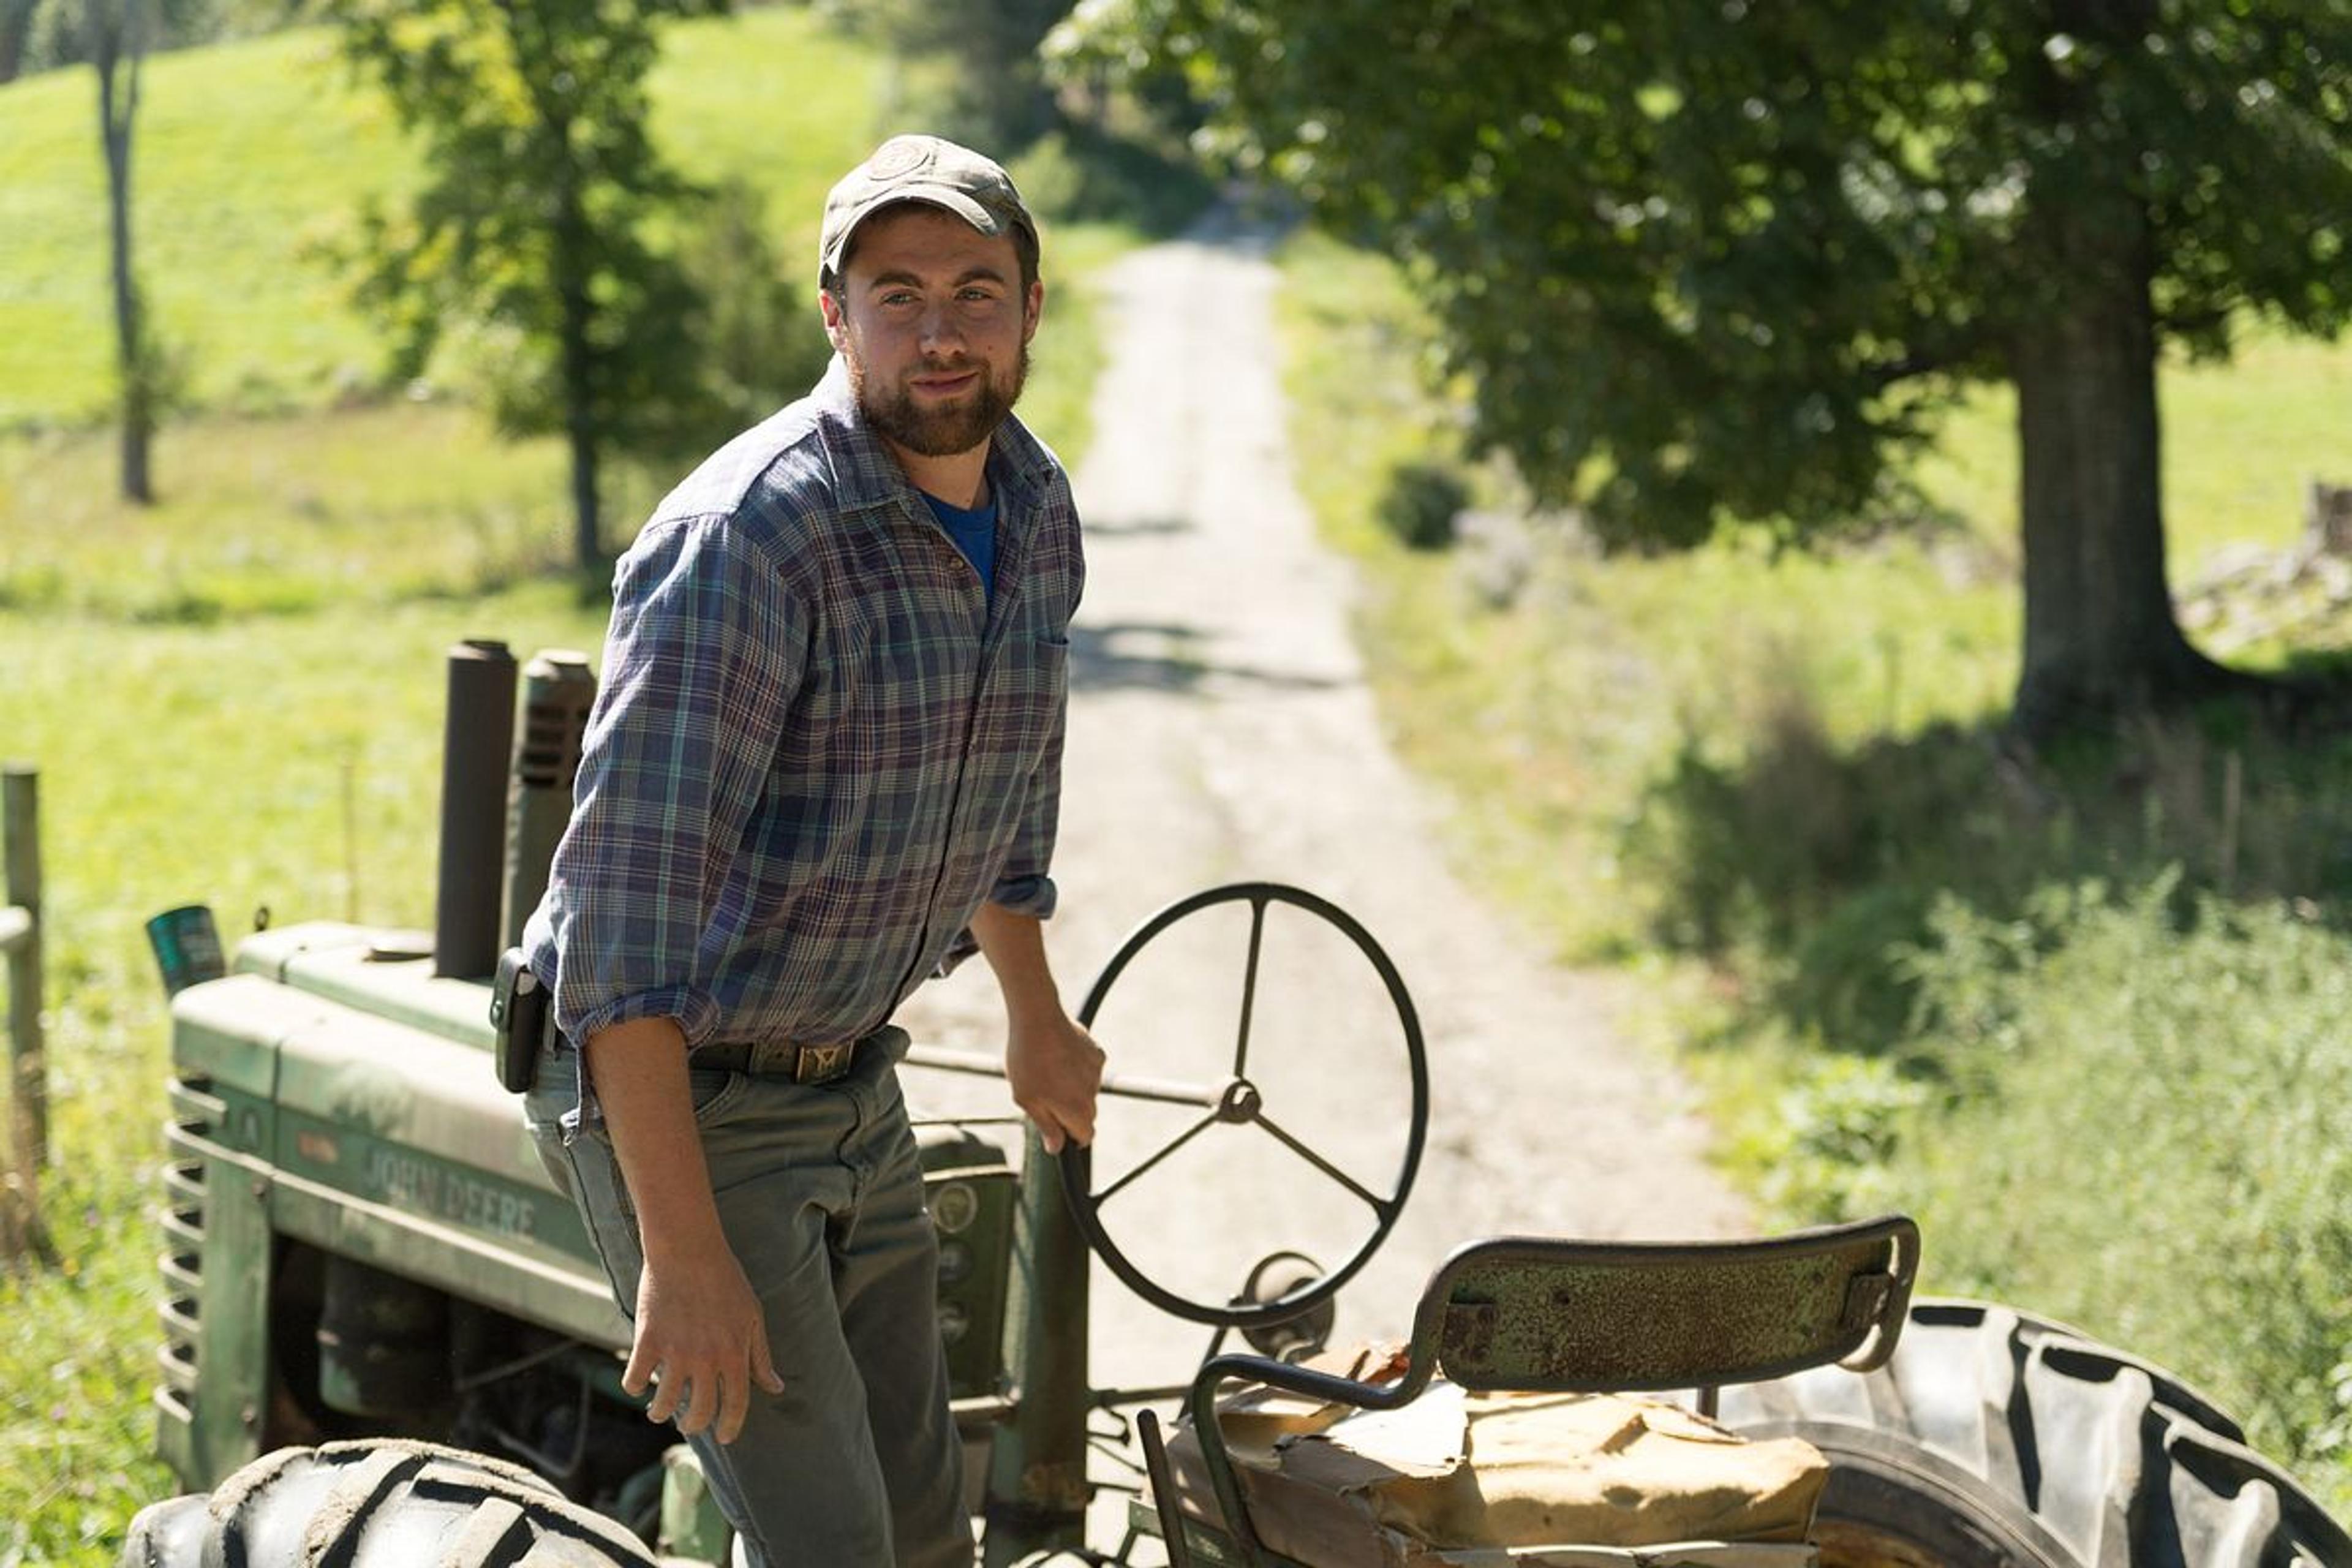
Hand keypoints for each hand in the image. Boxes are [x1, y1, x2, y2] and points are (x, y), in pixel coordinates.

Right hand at [623, 1234, 785, 1442]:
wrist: (689, 1248)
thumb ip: (761, 1356)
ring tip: (658, 1410)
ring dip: (660, 1412)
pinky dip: (635, 1387)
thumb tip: (777, 1387)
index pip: (736, 1404)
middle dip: (694, 1425)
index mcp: (735, 1354)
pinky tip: (638, 1385)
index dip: (731, 1426)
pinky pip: (636, 1379)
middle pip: (699, 1412)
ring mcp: (675, 1351)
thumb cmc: (726, 1280)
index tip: (726, 1438)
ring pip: (664, 1403)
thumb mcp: (753, 1317)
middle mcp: (706, 1358)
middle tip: (689, 1424)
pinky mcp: (648, 1340)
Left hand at [1006, 1010, 1104, 1153]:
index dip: (1072, 1137)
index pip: (1086, 1136)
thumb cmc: (1027, 1062)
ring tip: (1048, 1071)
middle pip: (1088, 1114)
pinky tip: (1059, 1057)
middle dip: (1071, 1112)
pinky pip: (1090, 1070)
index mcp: (1076, 1109)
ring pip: (1088, 1091)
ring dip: (1073, 1089)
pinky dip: (1078, 1069)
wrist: (1038, 1019)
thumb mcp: (1027, 1100)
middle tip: (1045, 1095)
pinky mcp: (1096, 1053)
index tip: (1059, 1130)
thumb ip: (1046, 1126)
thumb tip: (1056, 1148)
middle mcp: (1092, 1093)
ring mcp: (1096, 1072)